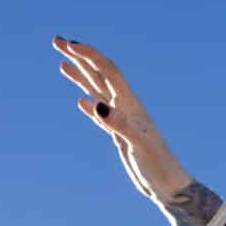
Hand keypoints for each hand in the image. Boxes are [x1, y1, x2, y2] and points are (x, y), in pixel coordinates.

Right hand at [55, 37, 189, 204]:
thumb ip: (119, 124)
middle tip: (57, 41)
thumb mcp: (138, 144)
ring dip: (81, 74)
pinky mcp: (119, 134)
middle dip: (79, 56)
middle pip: (99, 73)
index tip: (68, 45)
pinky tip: (81, 101)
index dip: (88, 55)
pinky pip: (100, 112)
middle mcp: (125, 106)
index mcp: (130, 104)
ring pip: (97, 89)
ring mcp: (122, 119)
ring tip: (62, 61)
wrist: (168, 185)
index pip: (107, 70)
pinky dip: (89, 103)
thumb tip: (97, 104)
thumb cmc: (157, 164)